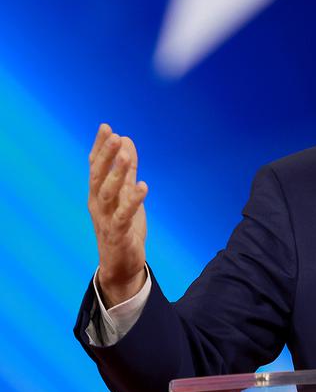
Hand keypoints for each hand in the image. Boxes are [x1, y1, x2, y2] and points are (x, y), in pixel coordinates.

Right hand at [87, 123, 148, 306]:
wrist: (120, 264)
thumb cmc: (122, 227)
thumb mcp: (125, 194)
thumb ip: (126, 170)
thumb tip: (126, 140)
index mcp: (97, 194)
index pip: (95, 166)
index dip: (100, 147)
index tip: (106, 127)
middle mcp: (97, 204)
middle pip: (98, 177)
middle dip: (106, 156)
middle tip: (114, 136)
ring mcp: (105, 219)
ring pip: (108, 194)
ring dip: (117, 174)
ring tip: (127, 156)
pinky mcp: (118, 234)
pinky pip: (124, 215)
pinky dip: (133, 201)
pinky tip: (143, 186)